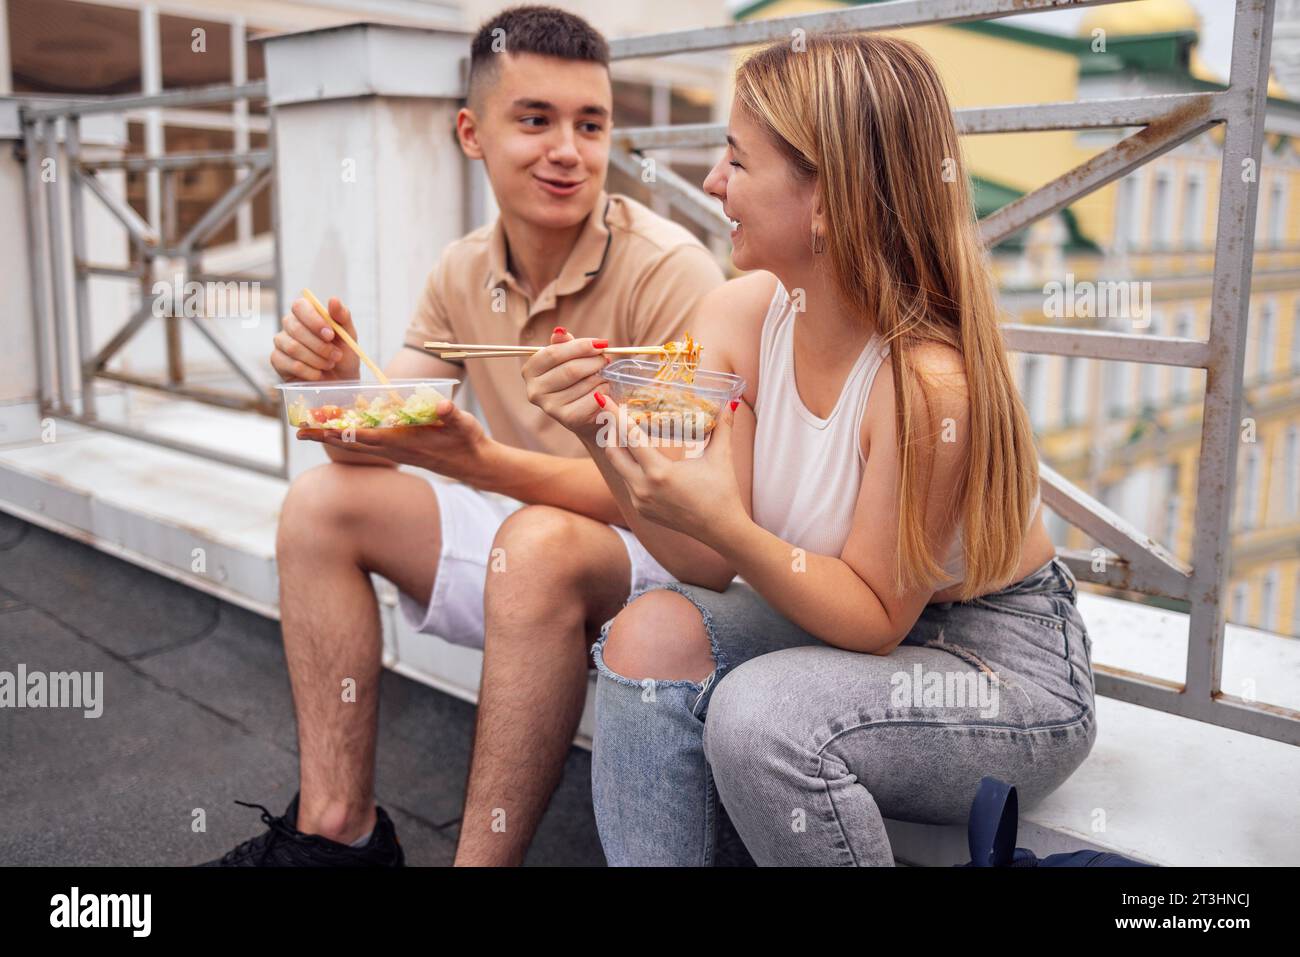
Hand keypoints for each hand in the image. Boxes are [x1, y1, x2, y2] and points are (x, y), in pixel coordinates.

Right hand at [270, 296, 359, 381]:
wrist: (341, 380)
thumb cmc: (343, 353)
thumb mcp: (348, 335)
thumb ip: (342, 317)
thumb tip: (333, 300)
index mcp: (306, 313)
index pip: (299, 306)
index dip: (314, 320)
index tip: (330, 335)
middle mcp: (290, 324)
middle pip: (296, 328)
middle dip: (320, 346)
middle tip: (336, 355)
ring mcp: (281, 342)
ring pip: (293, 347)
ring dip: (317, 360)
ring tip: (329, 364)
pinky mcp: (277, 360)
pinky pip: (291, 364)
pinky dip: (310, 372)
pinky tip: (318, 374)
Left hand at [297, 399, 490, 478]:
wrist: (475, 464)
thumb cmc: (468, 443)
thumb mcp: (463, 425)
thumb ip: (452, 416)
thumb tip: (443, 407)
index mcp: (403, 441)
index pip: (364, 436)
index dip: (339, 431)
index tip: (317, 429)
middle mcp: (394, 448)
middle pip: (352, 442)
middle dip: (326, 437)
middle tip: (299, 431)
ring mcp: (396, 450)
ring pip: (358, 444)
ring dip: (334, 437)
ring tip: (312, 430)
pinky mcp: (400, 450)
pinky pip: (368, 444)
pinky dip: (351, 436)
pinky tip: (343, 429)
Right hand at [521, 328, 610, 438]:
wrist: (587, 413)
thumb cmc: (577, 380)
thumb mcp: (568, 359)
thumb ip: (564, 344)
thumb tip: (560, 331)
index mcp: (531, 371)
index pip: (554, 353)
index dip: (580, 346)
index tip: (600, 344)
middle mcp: (535, 390)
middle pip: (570, 369)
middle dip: (594, 362)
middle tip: (606, 360)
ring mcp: (550, 407)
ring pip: (585, 383)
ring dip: (600, 377)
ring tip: (603, 376)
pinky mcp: (568, 419)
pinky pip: (593, 398)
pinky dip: (604, 392)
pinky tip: (603, 391)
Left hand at [598, 393, 745, 542]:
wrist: (721, 530)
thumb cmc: (722, 493)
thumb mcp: (721, 458)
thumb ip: (723, 428)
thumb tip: (732, 404)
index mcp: (659, 473)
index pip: (629, 437)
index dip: (615, 415)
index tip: (603, 399)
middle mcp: (643, 488)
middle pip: (613, 452)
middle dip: (612, 431)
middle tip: (616, 414)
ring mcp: (640, 502)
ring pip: (619, 468)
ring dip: (621, 449)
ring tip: (627, 432)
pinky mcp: (642, 510)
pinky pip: (628, 483)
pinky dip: (630, 467)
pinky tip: (639, 458)